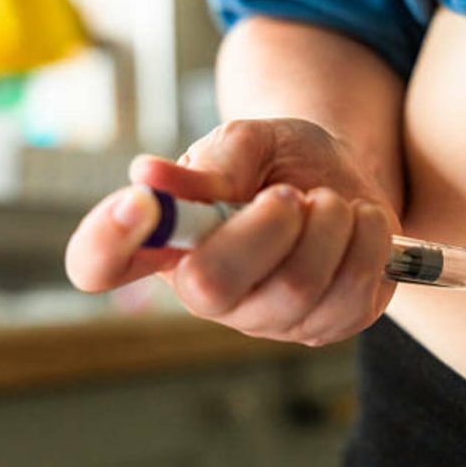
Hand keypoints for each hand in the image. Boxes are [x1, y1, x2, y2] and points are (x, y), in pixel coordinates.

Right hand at [65, 118, 401, 345]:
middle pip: (212, 287)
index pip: (99, 263)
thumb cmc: (282, 160)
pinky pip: (351, 296)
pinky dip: (366, 241)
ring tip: (331, 200)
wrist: (346, 176)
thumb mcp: (250, 141)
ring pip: (296, 290)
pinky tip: (359, 221)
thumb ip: (215, 159)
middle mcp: (208, 292)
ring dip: (328, 225)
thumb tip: (154, 176)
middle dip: (267, 227)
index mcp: (169, 241)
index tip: (138, 202)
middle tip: (291, 193)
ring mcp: (268, 318)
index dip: (104, 243)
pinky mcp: (327, 325)